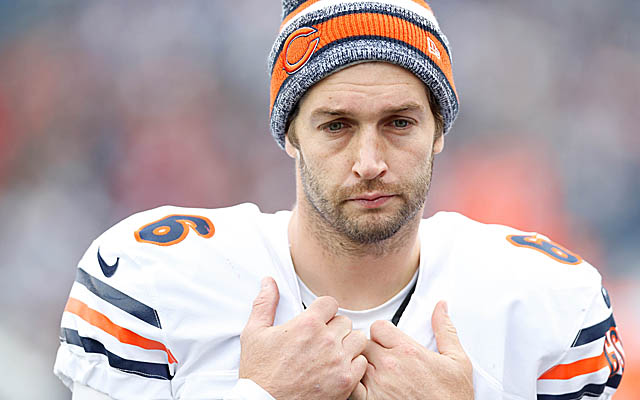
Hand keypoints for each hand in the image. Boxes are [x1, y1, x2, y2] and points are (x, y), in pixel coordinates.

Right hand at [239, 277, 367, 399]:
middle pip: (344, 321)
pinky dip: (352, 365)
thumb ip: (265, 303)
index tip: (317, 320)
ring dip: (346, 345)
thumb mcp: (254, 333)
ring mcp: (338, 362)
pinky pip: (361, 363)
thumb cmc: (259, 373)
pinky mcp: (345, 382)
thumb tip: (269, 282)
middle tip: (320, 340)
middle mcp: (326, 341)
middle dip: (333, 328)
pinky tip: (336, 369)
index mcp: (307, 325)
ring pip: (357, 340)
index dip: (323, 311)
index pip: (331, 303)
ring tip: (330, 354)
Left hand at [350, 301, 472, 399]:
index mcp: (408, 351)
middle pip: (364, 344)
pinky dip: (354, 386)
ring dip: (361, 366)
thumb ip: (445, 329)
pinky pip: (351, 387)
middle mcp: (390, 366)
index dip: (381, 333)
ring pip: (355, 363)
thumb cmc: (452, 398)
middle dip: (370, 349)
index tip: (386, 342)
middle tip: (380, 360)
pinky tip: (364, 389)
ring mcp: (377, 385)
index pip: (378, 327)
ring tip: (373, 375)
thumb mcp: (457, 360)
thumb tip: (441, 307)